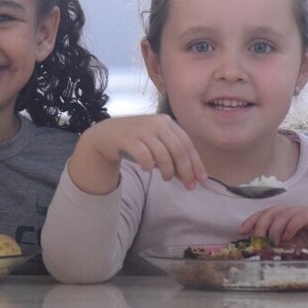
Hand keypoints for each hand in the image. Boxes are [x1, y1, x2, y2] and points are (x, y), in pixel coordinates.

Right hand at [70, 114, 206, 194]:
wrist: (105, 135)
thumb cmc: (135, 142)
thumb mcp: (156, 146)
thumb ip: (173, 158)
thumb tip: (191, 177)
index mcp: (166, 121)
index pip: (186, 143)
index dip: (196, 163)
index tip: (201, 180)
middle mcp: (156, 122)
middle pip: (178, 149)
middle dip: (185, 170)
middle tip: (188, 186)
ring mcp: (141, 129)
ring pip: (163, 155)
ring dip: (168, 171)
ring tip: (166, 178)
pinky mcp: (127, 137)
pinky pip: (144, 156)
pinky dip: (149, 166)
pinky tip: (147, 169)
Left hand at [237, 205, 307, 251]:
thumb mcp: (286, 249)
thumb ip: (273, 243)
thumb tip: (253, 246)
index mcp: (286, 218)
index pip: (266, 213)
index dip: (252, 220)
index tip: (241, 231)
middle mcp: (295, 213)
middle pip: (273, 211)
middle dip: (261, 223)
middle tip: (258, 238)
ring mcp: (307, 214)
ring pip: (285, 213)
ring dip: (275, 227)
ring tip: (273, 242)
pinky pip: (301, 217)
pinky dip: (291, 226)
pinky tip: (287, 237)